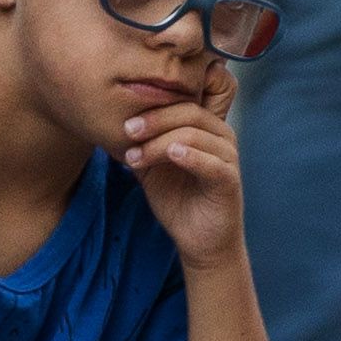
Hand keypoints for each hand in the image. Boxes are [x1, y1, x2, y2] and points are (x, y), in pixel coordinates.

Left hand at [119, 61, 245, 265]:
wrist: (198, 239)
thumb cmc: (176, 199)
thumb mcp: (150, 166)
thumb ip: (140, 144)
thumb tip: (110, 124)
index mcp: (203, 127)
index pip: (180, 101)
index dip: (152, 105)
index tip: (123, 119)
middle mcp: (219, 136)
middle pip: (188, 112)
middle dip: (153, 120)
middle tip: (127, 131)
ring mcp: (227, 156)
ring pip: (194, 135)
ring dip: (159, 142)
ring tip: (135, 156)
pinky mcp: (230, 179)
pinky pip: (212, 162)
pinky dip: (190, 155)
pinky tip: (171, 155)